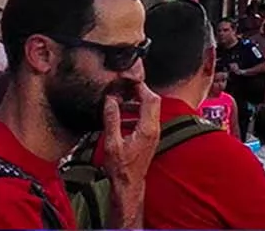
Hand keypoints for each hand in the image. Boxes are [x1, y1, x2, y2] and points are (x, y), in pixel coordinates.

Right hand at [101, 82, 159, 226]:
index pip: (151, 99)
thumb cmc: (120, 168)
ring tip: (119, 102)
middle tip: (124, 88)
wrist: (128, 184)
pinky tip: (121, 118)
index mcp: (148, 128)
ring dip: (135, 104)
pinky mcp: (150, 138)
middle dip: (138, 93)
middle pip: (152, 102)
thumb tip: (110, 101)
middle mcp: (154, 129)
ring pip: (149, 110)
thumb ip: (112, 119)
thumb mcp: (111, 142)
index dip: (141, 87)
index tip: (130, 80)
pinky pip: (145, 119)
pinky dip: (134, 114)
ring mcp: (154, 133)